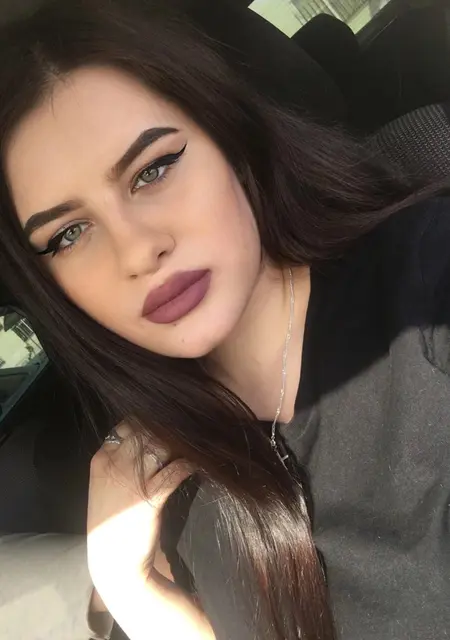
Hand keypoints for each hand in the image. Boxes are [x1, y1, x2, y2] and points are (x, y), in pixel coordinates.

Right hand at [87, 422, 214, 639]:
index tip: (161, 428)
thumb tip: (146, 438)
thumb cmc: (110, 524)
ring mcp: (132, 480)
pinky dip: (188, 465)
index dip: (146, 424)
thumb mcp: (103, 486)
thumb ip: (117, 461)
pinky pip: (176, 469)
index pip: (126, 426)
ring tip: (190, 447)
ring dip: (178, 445)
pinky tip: (195, 466)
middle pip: (146, 431)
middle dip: (165, 430)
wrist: (113, 563)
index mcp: (101, 460)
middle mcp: (115, 465)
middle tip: (182, 434)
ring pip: (161, 445)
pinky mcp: (151, 498)